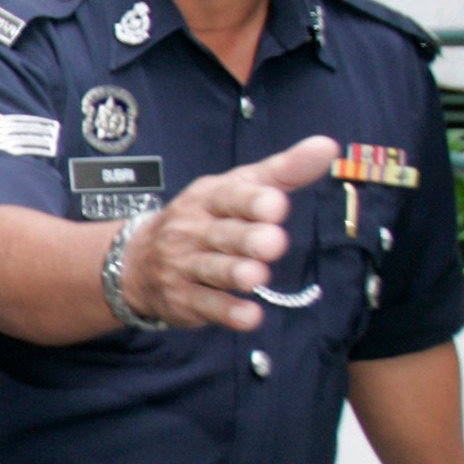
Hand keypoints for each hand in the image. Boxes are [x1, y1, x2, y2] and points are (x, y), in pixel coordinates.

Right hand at [119, 135, 340, 330]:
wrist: (136, 262)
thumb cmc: (203, 219)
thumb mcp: (236, 189)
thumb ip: (282, 171)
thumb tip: (327, 146)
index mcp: (207, 199)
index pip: (230, 197)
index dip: (252, 201)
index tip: (277, 203)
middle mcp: (192, 230)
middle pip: (222, 234)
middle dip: (247, 239)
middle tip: (273, 242)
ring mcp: (184, 266)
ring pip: (212, 270)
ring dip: (235, 273)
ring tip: (258, 277)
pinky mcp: (183, 300)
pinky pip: (207, 306)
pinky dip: (228, 313)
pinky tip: (250, 317)